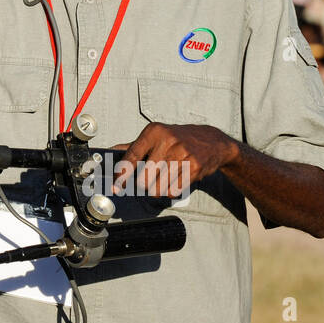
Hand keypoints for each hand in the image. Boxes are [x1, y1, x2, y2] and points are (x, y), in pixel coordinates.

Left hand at [113, 123, 237, 197]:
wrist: (212, 142)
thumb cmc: (179, 139)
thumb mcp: (156, 136)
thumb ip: (133, 146)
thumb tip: (111, 152)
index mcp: (154, 132)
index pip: (132, 157)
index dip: (121, 175)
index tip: (116, 186)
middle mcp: (168, 141)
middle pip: (144, 179)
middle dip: (143, 185)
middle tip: (147, 182)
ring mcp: (182, 155)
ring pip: (158, 188)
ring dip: (157, 190)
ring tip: (163, 180)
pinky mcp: (194, 168)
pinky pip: (173, 190)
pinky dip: (171, 191)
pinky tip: (175, 180)